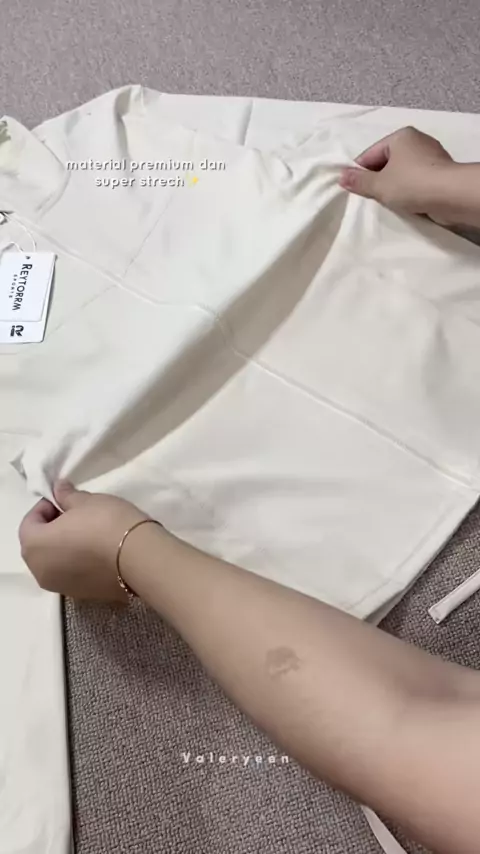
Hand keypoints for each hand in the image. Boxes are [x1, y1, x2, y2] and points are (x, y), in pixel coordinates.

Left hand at [19, 480, 147, 600]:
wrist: (139, 557)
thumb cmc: (106, 523)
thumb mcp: (86, 501)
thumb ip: (67, 496)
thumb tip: (59, 490)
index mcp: (34, 547)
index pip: (29, 522)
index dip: (46, 507)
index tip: (65, 499)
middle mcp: (41, 571)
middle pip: (39, 545)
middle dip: (53, 528)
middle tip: (76, 514)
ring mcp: (60, 586)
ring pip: (54, 562)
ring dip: (64, 546)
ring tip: (88, 532)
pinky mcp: (81, 594)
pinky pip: (71, 573)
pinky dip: (77, 561)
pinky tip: (97, 549)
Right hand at [339, 126, 457, 223]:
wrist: (450, 195)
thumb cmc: (411, 183)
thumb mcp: (379, 184)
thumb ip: (359, 181)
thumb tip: (341, 177)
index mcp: (400, 136)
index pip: (371, 153)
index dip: (359, 171)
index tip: (352, 188)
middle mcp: (417, 141)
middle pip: (387, 161)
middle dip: (377, 179)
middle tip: (368, 198)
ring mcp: (431, 156)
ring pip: (402, 171)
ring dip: (393, 186)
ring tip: (386, 203)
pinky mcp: (440, 172)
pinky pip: (416, 180)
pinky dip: (408, 190)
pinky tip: (404, 203)